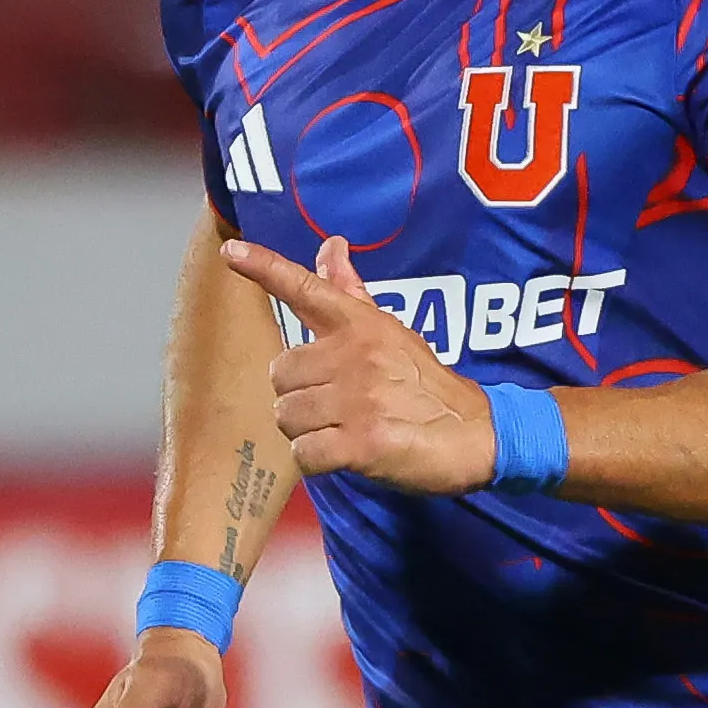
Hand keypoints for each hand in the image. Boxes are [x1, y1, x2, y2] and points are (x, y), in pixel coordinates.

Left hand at [225, 234, 498, 493]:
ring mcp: (359, 399)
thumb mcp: (392, 332)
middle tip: (336, 404)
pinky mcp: (361, 442)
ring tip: (344, 429)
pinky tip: (346, 454)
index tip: (231, 251)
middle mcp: (357, 355)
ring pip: (287, 416)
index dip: (265, 268)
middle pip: (280, 373)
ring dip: (308, 430)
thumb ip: (352, 293)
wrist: (476, 435)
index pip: (306, 290)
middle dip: (299, 395)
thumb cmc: (427, 385)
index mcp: (362, 325)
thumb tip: (330, 246)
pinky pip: (304, 454)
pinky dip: (318, 461)